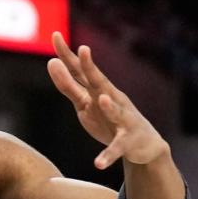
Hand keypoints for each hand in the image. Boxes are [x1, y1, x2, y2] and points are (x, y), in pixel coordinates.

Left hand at [47, 34, 168, 168]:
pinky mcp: (128, 141)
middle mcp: (111, 99)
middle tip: (83, 50)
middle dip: (91, 67)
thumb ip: (69, 86)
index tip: (54, 34)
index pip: (80, 70)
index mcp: (98, 90)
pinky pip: (116, 149)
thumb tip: (52, 62)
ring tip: (101, 99)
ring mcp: (122, 119)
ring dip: (109, 105)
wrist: (145, 145)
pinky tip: (98, 164)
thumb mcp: (85, 103)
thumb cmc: (110, 120)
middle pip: (99, 83)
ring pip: (115, 112)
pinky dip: (108, 156)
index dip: (67, 54)